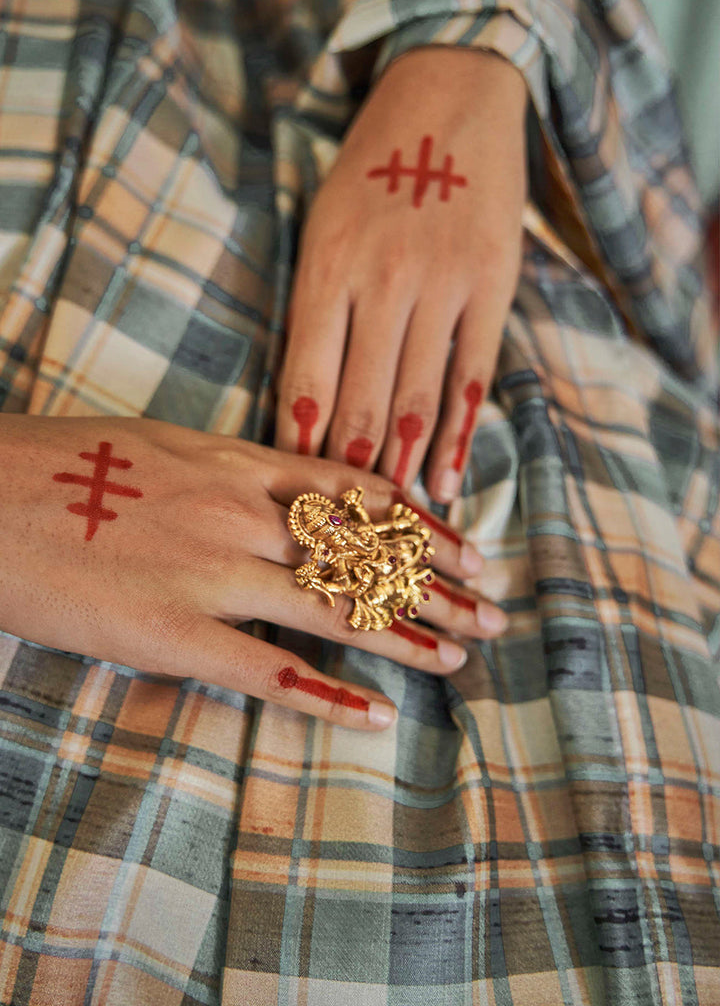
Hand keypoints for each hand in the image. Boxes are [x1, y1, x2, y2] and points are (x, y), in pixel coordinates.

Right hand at [0, 416, 507, 729]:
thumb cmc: (65, 464)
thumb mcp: (165, 445)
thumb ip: (234, 473)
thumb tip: (287, 494)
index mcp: (238, 464)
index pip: (359, 494)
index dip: (425, 524)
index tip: (472, 547)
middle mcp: (240, 514)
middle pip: (364, 554)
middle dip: (439, 584)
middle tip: (495, 609)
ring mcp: (209, 572)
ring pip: (333, 607)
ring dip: (406, 637)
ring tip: (460, 658)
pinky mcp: (169, 631)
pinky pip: (264, 668)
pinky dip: (325, 696)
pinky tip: (373, 717)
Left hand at [275, 47, 525, 501]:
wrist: (448, 103)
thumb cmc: (368, 178)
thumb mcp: (320, 232)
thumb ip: (315, 315)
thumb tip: (305, 409)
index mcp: (324, 271)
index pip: (306, 382)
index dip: (300, 449)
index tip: (295, 499)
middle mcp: (381, 282)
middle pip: (361, 403)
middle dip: (350, 476)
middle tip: (342, 536)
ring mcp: (441, 286)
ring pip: (417, 399)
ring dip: (403, 469)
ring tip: (393, 527)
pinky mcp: (490, 288)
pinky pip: (472, 377)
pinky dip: (459, 437)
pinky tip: (448, 482)